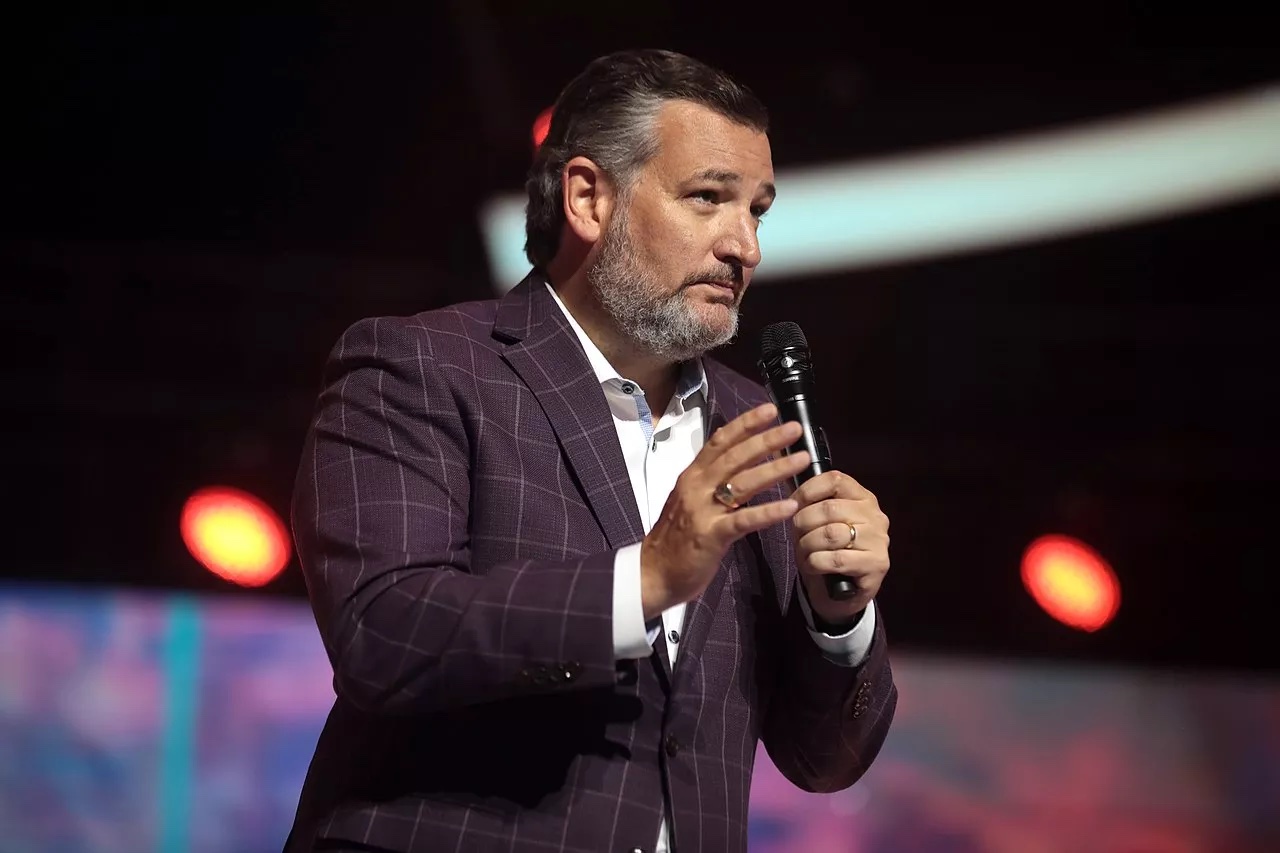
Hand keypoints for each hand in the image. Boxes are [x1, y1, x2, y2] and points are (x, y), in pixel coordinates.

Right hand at [641, 403, 809, 618]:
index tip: (770, 410)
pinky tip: (790, 506)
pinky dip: (768, 512)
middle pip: (735, 456)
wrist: (652, 572)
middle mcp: (696, 486)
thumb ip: (710, 478)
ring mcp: (703, 510)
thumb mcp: (690, 499)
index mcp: (693, 475)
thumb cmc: (676, 538)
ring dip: (775, 469)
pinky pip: (744, 520)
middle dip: (767, 439)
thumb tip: (734, 455)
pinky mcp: (711, 535)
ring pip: (743, 482)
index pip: (720, 441)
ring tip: (801, 460)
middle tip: (794, 428)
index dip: (746, 423)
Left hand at [791, 471, 889, 624]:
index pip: (834, 480)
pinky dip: (815, 563)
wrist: (845, 595)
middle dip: (802, 522)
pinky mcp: (876, 565)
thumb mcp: (820, 523)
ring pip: (831, 534)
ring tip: (804, 552)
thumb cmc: (829, 551)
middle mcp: (875, 516)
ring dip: (807, 544)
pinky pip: (835, 559)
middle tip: (797, 535)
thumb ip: (812, 503)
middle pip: (829, 508)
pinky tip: (813, 566)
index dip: (807, 491)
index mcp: (863, 498)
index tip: (792, 505)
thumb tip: (786, 482)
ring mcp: (879, 541)